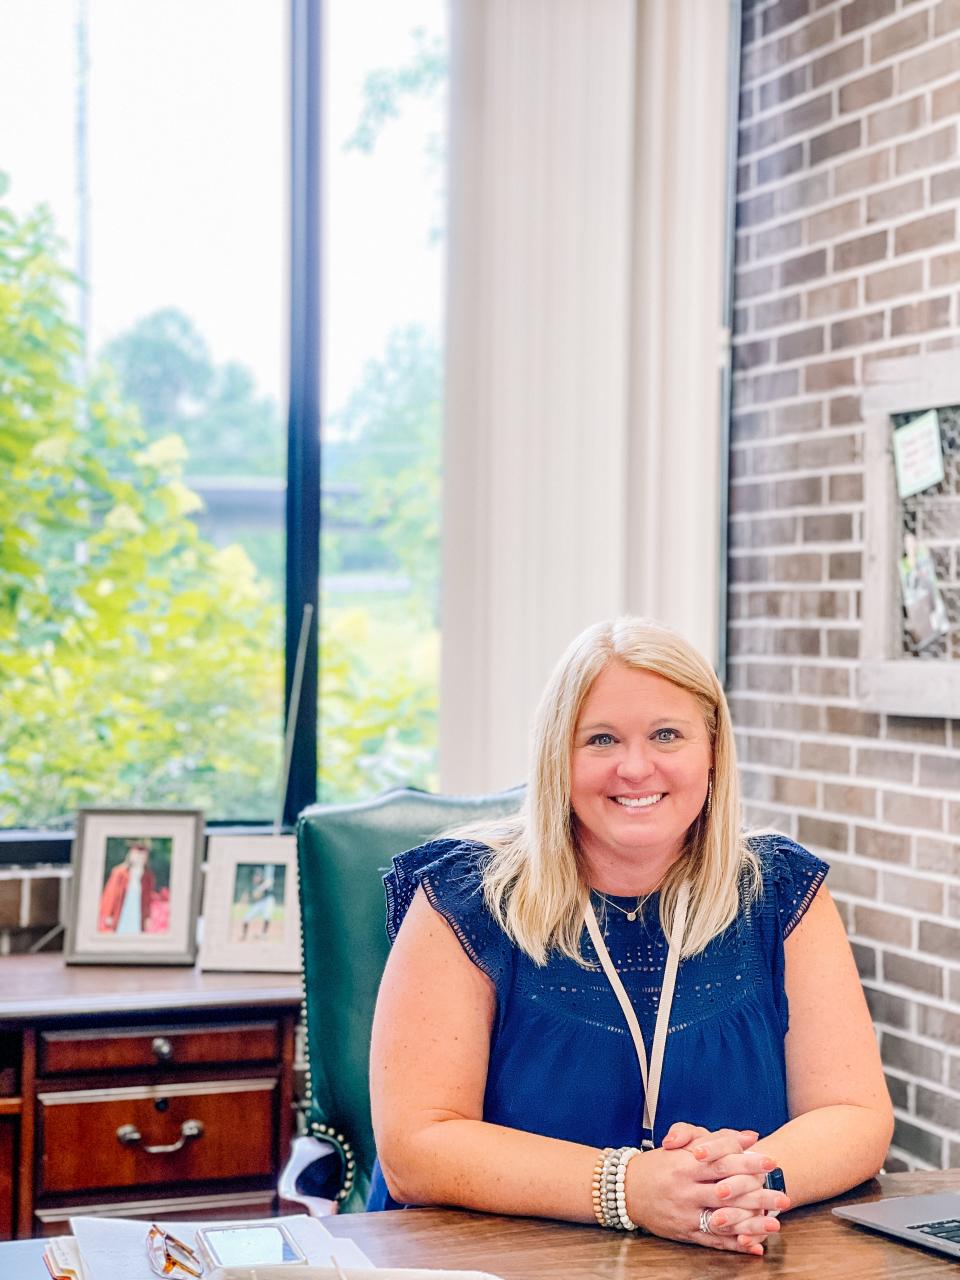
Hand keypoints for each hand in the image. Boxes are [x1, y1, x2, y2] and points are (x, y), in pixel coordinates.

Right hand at [659, 1123, 790, 1252]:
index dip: (747, 1163)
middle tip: (782, 1196)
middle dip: (757, 1194)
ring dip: (751, 1223)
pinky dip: (735, 1244)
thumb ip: (716, 1139)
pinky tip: (754, 1245)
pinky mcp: (685, 1232)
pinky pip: (713, 1240)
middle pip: (727, 1192)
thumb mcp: (682, 1144)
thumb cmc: (657, 1165)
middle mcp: (686, 1189)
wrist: (625, 1189)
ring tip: (775, 1223)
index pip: (721, 1162)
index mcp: (685, 1164)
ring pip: (723, 1219)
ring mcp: (686, 1213)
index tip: (770, 1162)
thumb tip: (749, 1136)